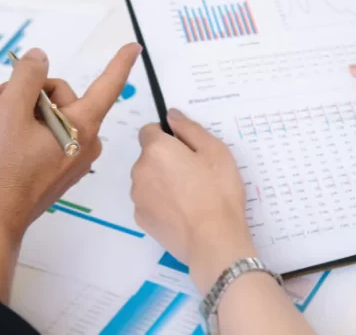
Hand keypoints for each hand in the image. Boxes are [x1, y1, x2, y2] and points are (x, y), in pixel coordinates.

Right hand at [0, 44, 141, 239]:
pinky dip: (31, 127)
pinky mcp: (62, 169)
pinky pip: (53, 135)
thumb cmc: (3, 168)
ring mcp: (76, 158)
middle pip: (65, 97)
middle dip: (29, 91)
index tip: (134, 46)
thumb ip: (27, 77)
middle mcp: (87, 142)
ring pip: (55, 115)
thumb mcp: (10, 113)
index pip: (108, 85)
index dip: (120, 63)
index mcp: (83, 126)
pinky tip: (6, 134)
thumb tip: (40, 58)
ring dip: (25, 108)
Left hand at [131, 109, 256, 293]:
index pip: (149, 130)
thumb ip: (189, 128)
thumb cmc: (218, 192)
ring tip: (190, 195)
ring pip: (148, 179)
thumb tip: (171, 114)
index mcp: (157, 149)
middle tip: (195, 173)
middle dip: (166, 159)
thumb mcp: (215, 151)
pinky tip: (182, 212)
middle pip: (149, 156)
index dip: (167, 136)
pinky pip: (149, 200)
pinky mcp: (141, 218)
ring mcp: (138, 196)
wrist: (212, 241)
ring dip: (162, 180)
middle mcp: (140, 169)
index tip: (187, 148)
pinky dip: (161, 202)